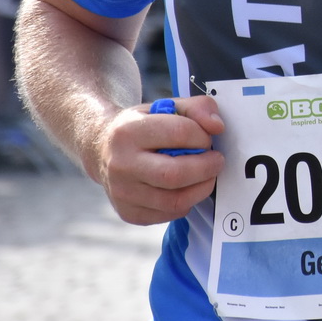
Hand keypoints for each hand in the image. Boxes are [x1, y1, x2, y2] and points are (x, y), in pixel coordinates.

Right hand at [90, 95, 224, 224]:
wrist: (103, 150)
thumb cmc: (143, 127)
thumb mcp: (167, 106)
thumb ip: (198, 107)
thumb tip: (217, 126)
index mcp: (128, 131)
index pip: (179, 133)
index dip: (202, 136)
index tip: (206, 138)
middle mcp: (120, 164)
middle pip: (175, 174)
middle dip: (207, 167)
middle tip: (217, 160)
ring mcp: (122, 192)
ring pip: (175, 200)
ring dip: (201, 188)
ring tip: (206, 175)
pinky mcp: (129, 213)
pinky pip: (170, 214)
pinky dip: (187, 202)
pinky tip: (185, 188)